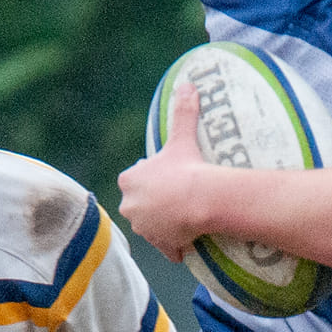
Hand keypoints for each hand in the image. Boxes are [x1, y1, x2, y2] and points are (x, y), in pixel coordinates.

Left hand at [117, 82, 212, 261]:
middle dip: (156, 203)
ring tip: (186, 218)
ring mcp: (143, 226)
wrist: (201, 199)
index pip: (136, 178)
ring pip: (152, 226)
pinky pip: (166, 247)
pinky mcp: (160, 243)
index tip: (170, 177)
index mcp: (129, 179)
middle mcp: (129, 204)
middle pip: (142, 203)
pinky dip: (175, 246)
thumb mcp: (183, 138)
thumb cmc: (188, 167)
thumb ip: (182, 112)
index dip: (153, 178)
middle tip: (180, 198)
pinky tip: (187, 242)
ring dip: (165, 224)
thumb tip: (187, 84)